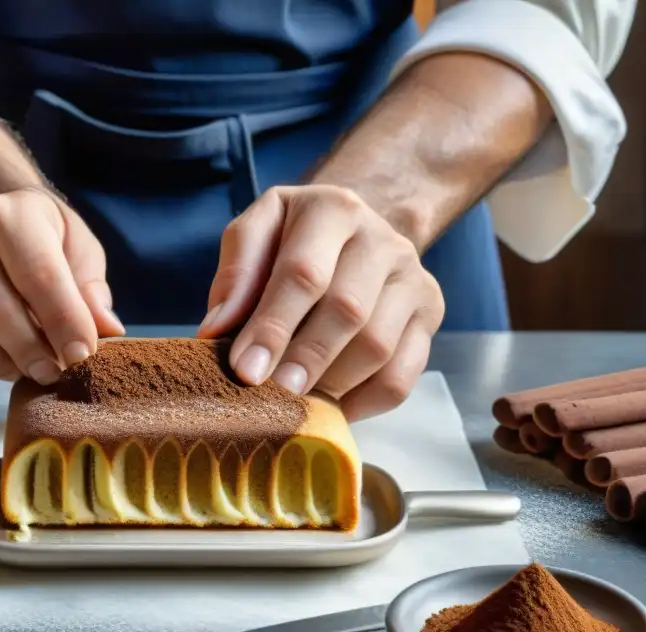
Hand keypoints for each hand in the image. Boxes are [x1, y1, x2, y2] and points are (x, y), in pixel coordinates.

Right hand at [0, 187, 123, 384]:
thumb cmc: (48, 246)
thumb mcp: (79, 253)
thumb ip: (92, 290)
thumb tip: (106, 329)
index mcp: (7, 216)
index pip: (37, 275)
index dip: (64, 323)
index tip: (83, 357)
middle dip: (34, 354)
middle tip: (57, 373)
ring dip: (6, 368)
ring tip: (30, 365)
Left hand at [198, 185, 444, 420]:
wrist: (355, 231)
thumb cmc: (293, 240)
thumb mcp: (255, 235)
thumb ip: (235, 276)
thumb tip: (216, 332)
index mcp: (332, 210)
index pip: (304, 273)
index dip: (272, 326)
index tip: (246, 370)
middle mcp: (382, 239)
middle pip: (347, 311)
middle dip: (304, 360)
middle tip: (274, 396)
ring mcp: (413, 277)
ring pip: (378, 346)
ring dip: (333, 383)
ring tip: (296, 402)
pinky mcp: (429, 312)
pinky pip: (403, 374)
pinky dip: (365, 402)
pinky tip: (333, 408)